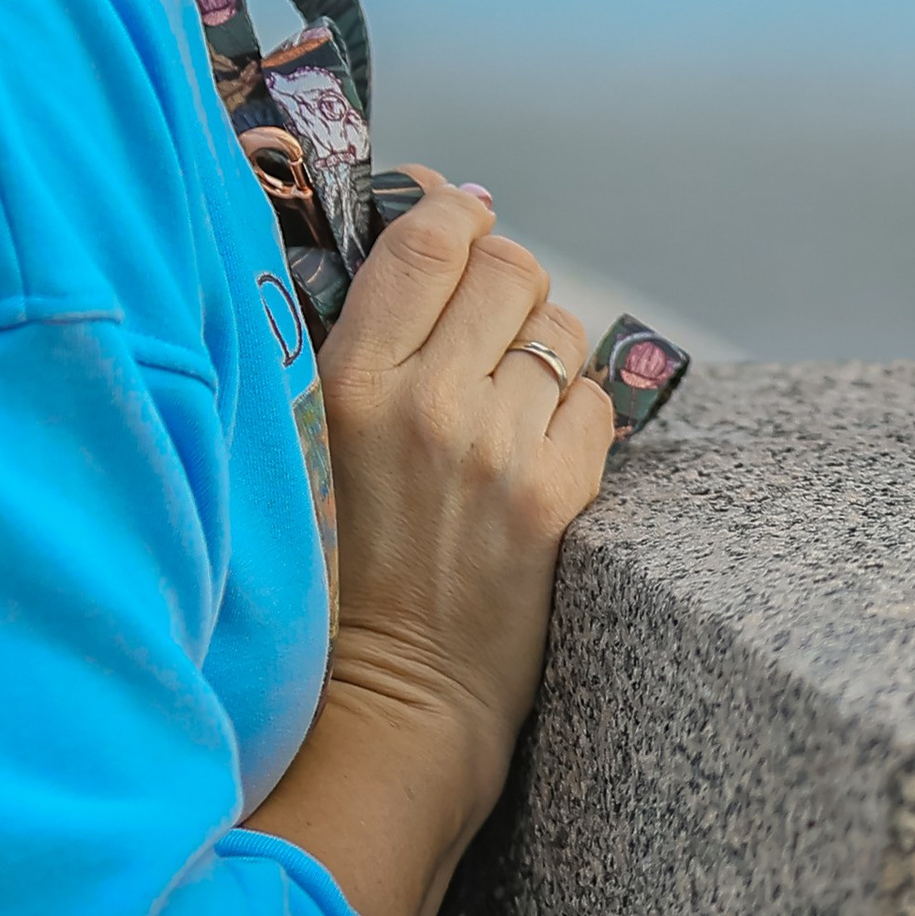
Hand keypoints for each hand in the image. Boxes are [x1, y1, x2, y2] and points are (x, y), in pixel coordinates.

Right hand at [249, 173, 612, 915]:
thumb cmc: (345, 565)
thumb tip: (440, 214)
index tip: (455, 224)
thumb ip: (366, 335)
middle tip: (486, 331)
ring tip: (507, 407)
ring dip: (542, 353)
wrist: (393, 701)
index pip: (428, 236)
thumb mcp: (319, 436)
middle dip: (507, 284)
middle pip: (509, 265)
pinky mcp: (554, 498)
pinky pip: (595, 400)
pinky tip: (538, 456)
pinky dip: (576, 417)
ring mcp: (494, 449)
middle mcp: (425, 400)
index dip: (452, 213)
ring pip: (559, 330)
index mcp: (350, 379)